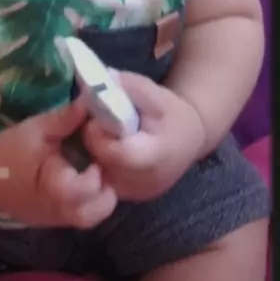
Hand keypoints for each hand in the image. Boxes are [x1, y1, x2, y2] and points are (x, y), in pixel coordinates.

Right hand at [0, 98, 116, 228]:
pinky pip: (82, 217)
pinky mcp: (57, 222)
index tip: (96, 159)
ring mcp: (57, 219)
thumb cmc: (13, 149)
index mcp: (53, 187)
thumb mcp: (38, 128)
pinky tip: (87, 181)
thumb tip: (88, 101)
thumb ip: (65, 118)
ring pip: (92, 219)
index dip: (96, 176)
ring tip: (96, 175)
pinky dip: (90, 202)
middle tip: (100, 169)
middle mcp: (58, 209)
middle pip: (95, 213)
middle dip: (106, 191)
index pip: (83, 190)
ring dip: (100, 198)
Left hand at [82, 71, 205, 201]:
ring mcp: (137, 194)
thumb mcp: (152, 91)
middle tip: (94, 124)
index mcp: (158, 155)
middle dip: (92, 142)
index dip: (100, 136)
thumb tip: (94, 81)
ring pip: (98, 176)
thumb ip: (124, 86)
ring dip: (92, 154)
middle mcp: (147, 181)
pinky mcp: (128, 198)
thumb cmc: (170, 113)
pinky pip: (103, 182)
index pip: (119, 153)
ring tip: (102, 136)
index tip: (96, 119)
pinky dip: (98, 165)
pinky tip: (106, 149)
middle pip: (104, 165)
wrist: (189, 139)